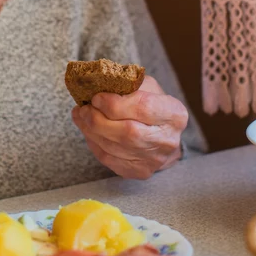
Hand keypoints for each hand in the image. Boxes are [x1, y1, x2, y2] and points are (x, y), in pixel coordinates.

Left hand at [71, 75, 188, 179]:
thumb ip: (127, 84)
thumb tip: (97, 84)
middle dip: (99, 119)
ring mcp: (154, 160)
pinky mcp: (140, 171)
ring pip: (115, 148)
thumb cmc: (152, 106)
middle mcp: (168, 140)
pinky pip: (109, 159)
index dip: (115, 103)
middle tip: (84, 109)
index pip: (143, 108)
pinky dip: (93, 143)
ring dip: (91, 131)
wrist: (162, 136)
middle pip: (128, 132)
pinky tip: (88, 130)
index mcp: (174, 114)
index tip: (96, 97)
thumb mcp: (146, 88)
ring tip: (81, 116)